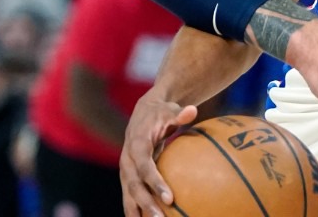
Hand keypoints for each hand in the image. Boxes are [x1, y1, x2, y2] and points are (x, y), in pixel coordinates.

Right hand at [120, 90, 197, 215]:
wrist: (142, 113)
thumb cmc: (161, 113)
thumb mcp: (170, 110)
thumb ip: (180, 113)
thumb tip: (192, 110)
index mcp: (136, 144)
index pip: (144, 166)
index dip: (155, 182)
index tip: (170, 198)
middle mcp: (127, 160)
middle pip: (134, 186)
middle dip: (146, 204)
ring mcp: (125, 171)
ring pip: (129, 196)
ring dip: (139, 213)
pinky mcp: (128, 178)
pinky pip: (130, 197)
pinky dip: (137, 212)